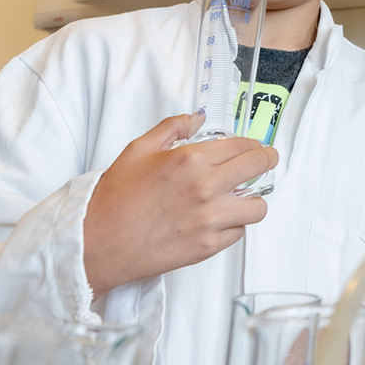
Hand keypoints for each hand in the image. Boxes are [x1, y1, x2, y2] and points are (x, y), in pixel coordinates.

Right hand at [84, 113, 277, 294]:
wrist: (98, 240)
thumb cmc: (114, 198)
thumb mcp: (139, 149)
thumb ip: (172, 128)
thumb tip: (196, 119)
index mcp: (191, 160)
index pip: (242, 146)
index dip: (254, 145)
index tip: (256, 147)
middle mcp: (207, 188)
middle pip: (258, 168)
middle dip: (266, 161)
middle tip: (266, 161)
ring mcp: (211, 219)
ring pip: (258, 207)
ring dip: (252, 200)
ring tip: (240, 197)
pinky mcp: (209, 246)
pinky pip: (239, 232)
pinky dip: (234, 225)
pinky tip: (218, 219)